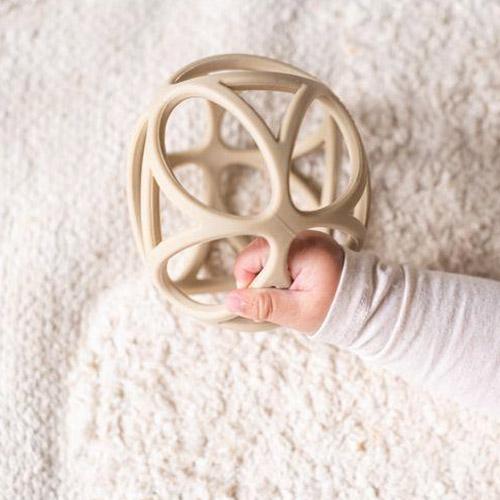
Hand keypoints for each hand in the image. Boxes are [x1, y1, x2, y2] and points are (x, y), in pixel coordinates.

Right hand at [224, 230, 344, 333]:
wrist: (366, 304)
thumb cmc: (337, 309)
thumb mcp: (297, 312)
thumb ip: (264, 305)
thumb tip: (232, 300)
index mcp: (301, 248)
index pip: (252, 256)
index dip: (248, 281)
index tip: (262, 300)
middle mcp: (303, 236)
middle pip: (258, 253)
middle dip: (261, 279)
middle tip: (281, 298)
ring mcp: (306, 238)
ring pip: (268, 254)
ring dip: (271, 276)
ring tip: (290, 293)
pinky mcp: (308, 244)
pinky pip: (280, 254)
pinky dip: (281, 271)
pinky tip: (294, 286)